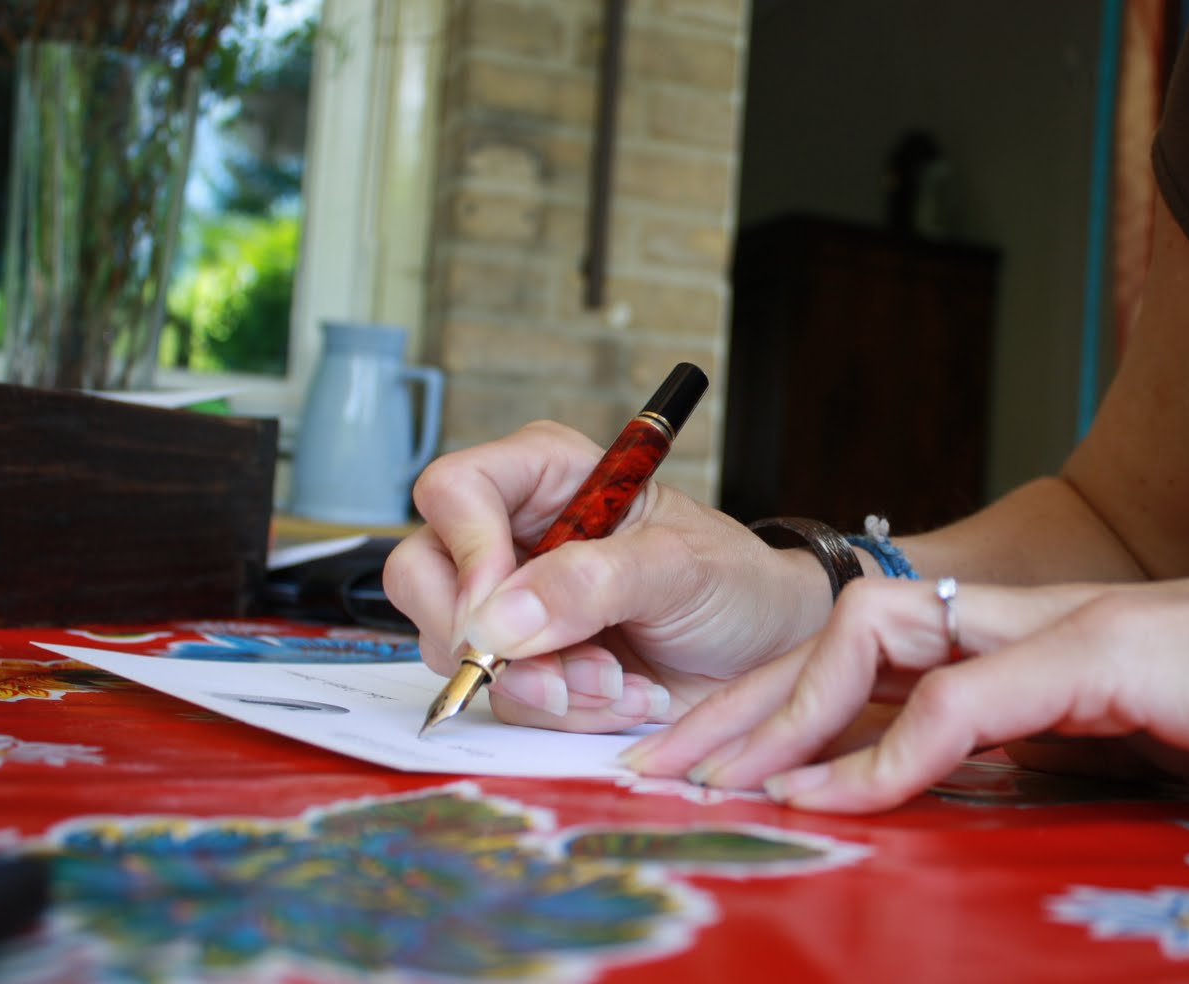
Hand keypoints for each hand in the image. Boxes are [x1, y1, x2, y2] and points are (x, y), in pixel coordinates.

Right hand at [382, 421, 832, 730]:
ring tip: (623, 682)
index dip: (466, 552)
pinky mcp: (523, 664)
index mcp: (546, 476)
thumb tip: (498, 620)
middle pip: (422, 575)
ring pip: (457, 651)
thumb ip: (593, 582)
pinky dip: (561, 713)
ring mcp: (510, 604)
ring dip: (544, 685)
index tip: (504, 616)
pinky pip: (499, 699)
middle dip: (490, 642)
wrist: (766, 656)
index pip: (453, 490)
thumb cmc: (734, 584)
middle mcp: (512, 534)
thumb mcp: (680, 568)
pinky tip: (622, 697)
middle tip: (565, 674)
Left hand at [620, 562, 1188, 812]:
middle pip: (835, 634)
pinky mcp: (1105, 654)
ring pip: (874, 639)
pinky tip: (845, 803)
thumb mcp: (1117, 745)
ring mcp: (1054, 624)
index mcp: (1012, 637)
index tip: (710, 770)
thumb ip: (1032, 753)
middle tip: (658, 772)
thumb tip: (944, 790)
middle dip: (740, 703)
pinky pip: (968, 699)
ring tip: (728, 787)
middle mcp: (1016, 616)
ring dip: (791, 717)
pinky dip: (896, 754)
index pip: (861, 653)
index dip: (777, 707)